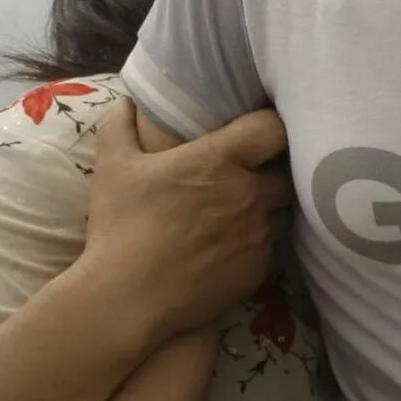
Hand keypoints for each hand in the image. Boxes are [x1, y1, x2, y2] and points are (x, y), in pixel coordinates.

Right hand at [74, 100, 291, 340]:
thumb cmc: (121, 226)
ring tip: (247, 210)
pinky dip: (260, 241)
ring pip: (284, 210)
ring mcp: (259, 233)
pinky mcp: (260, 268)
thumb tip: (127, 102)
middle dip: (275, 170)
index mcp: (220, 160)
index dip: (273, 125)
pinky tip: (236, 245)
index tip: (261, 131)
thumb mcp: (112, 167)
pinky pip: (272, 246)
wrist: (129, 298)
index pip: (273, 128)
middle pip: (288, 171)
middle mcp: (250, 193)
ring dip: (271, 207)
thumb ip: (120, 126)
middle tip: (256, 172)